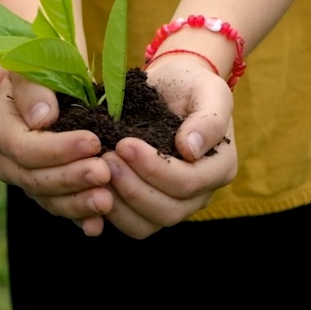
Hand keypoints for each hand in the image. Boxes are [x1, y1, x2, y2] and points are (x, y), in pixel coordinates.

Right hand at [0, 73, 112, 235]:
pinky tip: (96, 224)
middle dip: (71, 177)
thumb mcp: (33, 67)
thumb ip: (33, 88)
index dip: (57, 149)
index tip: (92, 140)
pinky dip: (79, 218)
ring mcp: (26, 180)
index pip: (23, 147)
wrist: (53, 85)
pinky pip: (61, 210)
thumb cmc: (42, 70)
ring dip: (78, 202)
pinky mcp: (47, 193)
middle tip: (104, 172)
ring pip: (48, 200)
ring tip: (106, 199)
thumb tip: (42, 119)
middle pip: (34, 178)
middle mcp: (7, 160)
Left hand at [101, 55, 237, 237]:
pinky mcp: (148, 205)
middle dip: (132, 188)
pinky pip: (130, 223)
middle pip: (167, 211)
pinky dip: (109, 211)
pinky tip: (91, 187)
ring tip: (98, 170)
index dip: (154, 168)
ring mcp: (174, 203)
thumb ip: (208, 118)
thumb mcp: (208, 90)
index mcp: (219, 168)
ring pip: (146, 225)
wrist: (170, 84)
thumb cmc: (190, 84)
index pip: (188, 183)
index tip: (124, 143)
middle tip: (105, 158)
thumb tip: (191, 149)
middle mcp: (200, 193)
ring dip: (118, 202)